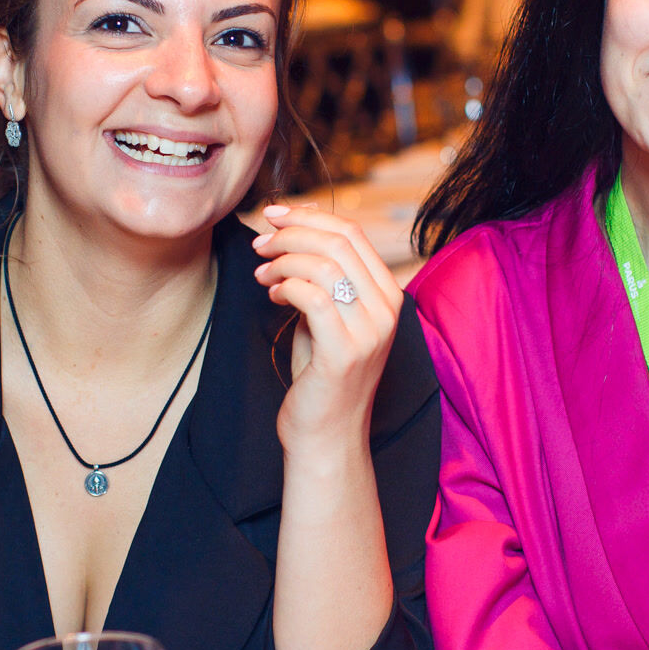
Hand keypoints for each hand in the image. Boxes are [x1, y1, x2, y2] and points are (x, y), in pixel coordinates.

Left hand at [252, 204, 401, 447]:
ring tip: (262, 274)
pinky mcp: (345, 352)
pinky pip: (312, 297)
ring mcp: (370, 332)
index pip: (353, 233)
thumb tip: (292, 231)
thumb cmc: (321, 374)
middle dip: (291, 233)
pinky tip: (273, 295)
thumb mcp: (328, 315)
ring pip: (324, 264)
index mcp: (388, 294)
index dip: (309, 216)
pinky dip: (286, 287)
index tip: (274, 215)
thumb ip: (322, 277)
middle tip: (260, 243)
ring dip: (283, 260)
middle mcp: (387, 310)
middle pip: (339, 242)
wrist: (326, 434)